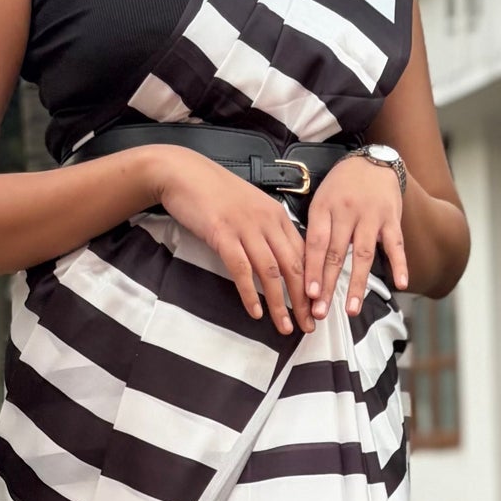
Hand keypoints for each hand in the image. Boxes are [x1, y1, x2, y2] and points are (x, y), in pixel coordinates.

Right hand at [148, 148, 314, 333]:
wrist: (183, 173)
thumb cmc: (214, 192)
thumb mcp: (250, 208)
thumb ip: (266, 231)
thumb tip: (279, 260)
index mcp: (277, 215)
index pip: (304, 254)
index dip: (313, 283)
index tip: (317, 306)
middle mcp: (267, 221)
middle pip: (293, 267)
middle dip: (303, 300)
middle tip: (309, 326)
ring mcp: (245, 227)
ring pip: (271, 272)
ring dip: (280, 303)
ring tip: (285, 327)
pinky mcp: (223, 234)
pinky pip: (241, 269)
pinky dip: (250, 293)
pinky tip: (255, 312)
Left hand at [303, 153, 406, 321]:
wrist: (372, 160)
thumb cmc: (342, 187)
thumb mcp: (321, 201)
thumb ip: (316, 231)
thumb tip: (305, 269)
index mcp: (324, 208)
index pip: (317, 244)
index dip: (313, 270)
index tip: (309, 294)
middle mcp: (347, 212)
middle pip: (336, 254)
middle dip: (328, 286)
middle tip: (321, 311)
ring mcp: (371, 216)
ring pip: (363, 254)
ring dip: (357, 284)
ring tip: (351, 309)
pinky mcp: (392, 219)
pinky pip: (396, 245)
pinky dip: (400, 264)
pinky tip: (400, 284)